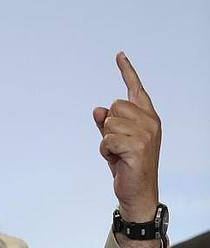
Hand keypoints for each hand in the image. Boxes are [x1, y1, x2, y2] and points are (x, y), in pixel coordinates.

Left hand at [93, 52, 161, 222]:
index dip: (127, 72)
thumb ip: (106, 123)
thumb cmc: (126, 165)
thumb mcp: (114, 141)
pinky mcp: (137, 146)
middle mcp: (150, 122)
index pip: (136, 90)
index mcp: (147, 117)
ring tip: (118, 155)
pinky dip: (105, 151)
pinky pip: (107, 140)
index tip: (119, 55)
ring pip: (108, 123)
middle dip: (108, 127)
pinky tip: (117, 161)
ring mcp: (146, 133)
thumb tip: (98, 108)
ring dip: (106, 141)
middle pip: (114, 106)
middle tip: (118, 146)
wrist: (137, 192)